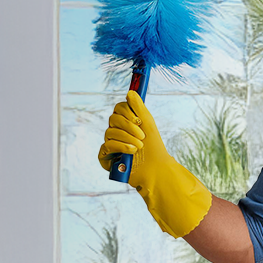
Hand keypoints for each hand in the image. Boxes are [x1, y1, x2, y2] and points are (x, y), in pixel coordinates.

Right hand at [99, 90, 212, 237]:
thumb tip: (129, 92)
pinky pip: (106, 146)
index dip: (126, 112)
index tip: (138, 120)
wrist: (156, 169)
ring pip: (110, 132)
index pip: (118, 109)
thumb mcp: (148, 123)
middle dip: (128, 126)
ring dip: (127, 138)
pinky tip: (132, 151)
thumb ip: (138, 107)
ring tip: (139, 146)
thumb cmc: (154, 147)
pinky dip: (120, 146)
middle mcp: (117, 132)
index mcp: (126, 122)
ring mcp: (110, 144)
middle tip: (141, 134)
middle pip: (113, 119)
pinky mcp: (106, 158)